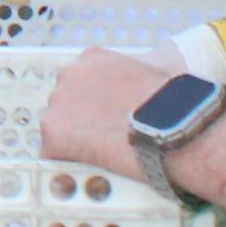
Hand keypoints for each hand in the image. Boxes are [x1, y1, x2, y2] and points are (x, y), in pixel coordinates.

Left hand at [41, 46, 174, 178]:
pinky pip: (53, 153)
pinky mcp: (54, 132)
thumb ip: (134, 80)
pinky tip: (90, 168)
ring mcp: (58, 103)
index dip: (94, 103)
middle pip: (65, 102)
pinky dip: (69, 162)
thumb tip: (143, 97)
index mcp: (93, 58)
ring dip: (74, 141)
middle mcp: (69, 75)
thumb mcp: (152, 74)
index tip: (104, 116)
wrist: (169, 124)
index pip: (82, 81)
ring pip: (58, 127)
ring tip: (100, 155)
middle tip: (102, 138)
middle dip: (81, 120)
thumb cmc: (172, 103)